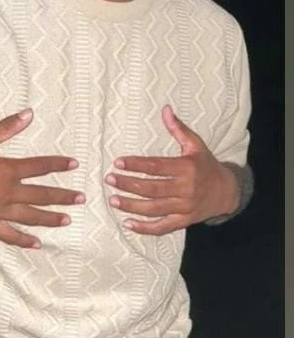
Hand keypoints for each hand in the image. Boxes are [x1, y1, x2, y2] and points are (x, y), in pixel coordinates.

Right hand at [0, 109, 81, 248]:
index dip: (59, 164)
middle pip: (42, 195)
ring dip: (51, 218)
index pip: (40, 167)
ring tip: (67, 220)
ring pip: (31, 217)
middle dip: (63, 196)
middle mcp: (9, 193)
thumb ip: (6, 128)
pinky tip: (37, 244)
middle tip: (81, 198)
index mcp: (8, 171)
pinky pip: (10, 235)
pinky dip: (24, 240)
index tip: (75, 164)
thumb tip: (29, 115)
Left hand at [105, 105, 238, 235]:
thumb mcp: (196, 145)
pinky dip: (145, 228)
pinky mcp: (184, 221)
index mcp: (186, 168)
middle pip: (152, 188)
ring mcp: (184, 207)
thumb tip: (165, 109)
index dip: (136, 165)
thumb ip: (178, 129)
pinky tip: (128, 224)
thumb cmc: (206, 165)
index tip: (118, 162)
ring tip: (113, 200)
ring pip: (154, 209)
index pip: (156, 167)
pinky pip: (162, 227)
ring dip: (132, 206)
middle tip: (110, 179)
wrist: (227, 192)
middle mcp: (185, 189)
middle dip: (129, 184)